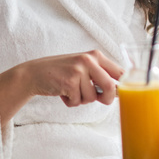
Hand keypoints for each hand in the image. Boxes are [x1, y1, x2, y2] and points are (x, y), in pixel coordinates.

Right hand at [0, 50, 123, 127]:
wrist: (35, 73)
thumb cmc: (63, 73)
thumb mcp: (84, 68)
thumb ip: (101, 75)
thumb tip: (121, 91)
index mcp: (96, 56)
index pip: (120, 72)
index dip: (123, 87)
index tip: (119, 95)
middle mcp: (89, 60)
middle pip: (111, 87)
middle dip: (107, 99)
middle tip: (100, 100)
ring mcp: (79, 70)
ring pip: (92, 97)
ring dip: (82, 100)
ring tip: (72, 90)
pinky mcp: (69, 81)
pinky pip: (78, 101)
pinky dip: (71, 102)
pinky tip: (63, 92)